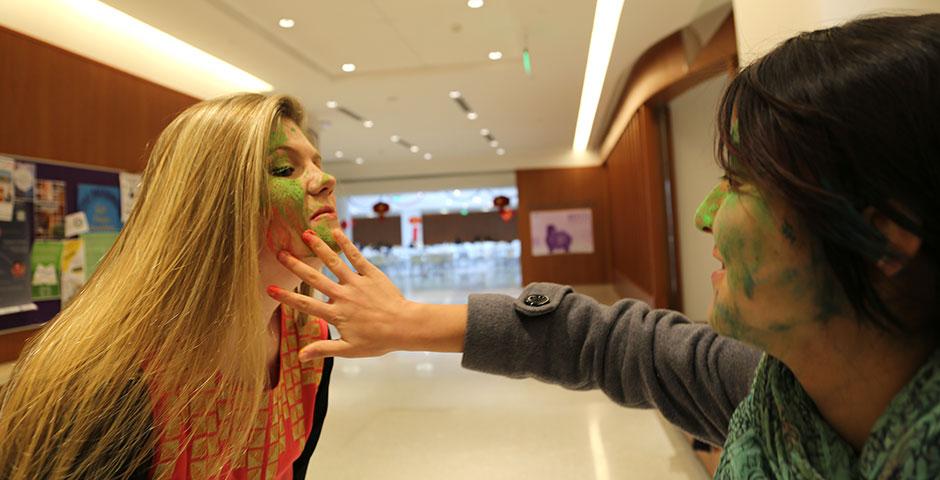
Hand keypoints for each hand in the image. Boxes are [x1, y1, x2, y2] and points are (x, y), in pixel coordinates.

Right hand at [268, 228, 414, 359]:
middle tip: (280, 253)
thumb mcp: (349, 349)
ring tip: (305, 234)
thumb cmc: (378, 340)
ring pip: (334, 263)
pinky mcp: (371, 274)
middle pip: (315, 279)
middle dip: (296, 266)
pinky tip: (335, 232)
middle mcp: (343, 295)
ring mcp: (356, 283)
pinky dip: (345, 244)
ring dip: (318, 248)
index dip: (286, 297)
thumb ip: (323, 349)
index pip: (306, 304)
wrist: (404, 326)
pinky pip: (356, 257)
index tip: (270, 288)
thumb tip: (300, 356)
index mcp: (336, 314)